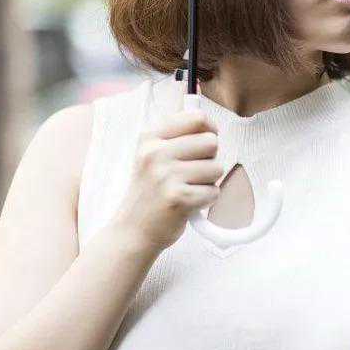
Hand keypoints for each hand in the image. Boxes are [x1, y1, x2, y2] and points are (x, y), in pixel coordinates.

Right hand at [110, 79, 222, 252]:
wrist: (132, 231)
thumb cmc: (151, 191)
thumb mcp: (152, 156)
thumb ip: (178, 137)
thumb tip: (211, 125)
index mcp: (150, 138)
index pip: (197, 118)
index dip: (210, 129)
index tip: (205, 143)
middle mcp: (155, 153)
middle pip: (212, 142)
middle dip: (209, 159)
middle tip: (190, 174)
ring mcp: (166, 176)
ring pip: (217, 168)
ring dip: (208, 182)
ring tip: (186, 189)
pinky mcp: (178, 198)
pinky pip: (214, 192)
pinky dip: (206, 200)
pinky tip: (188, 203)